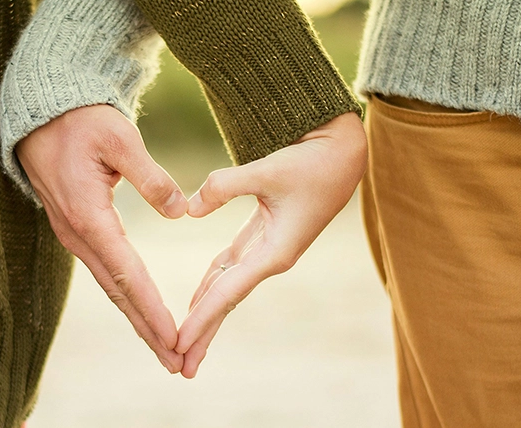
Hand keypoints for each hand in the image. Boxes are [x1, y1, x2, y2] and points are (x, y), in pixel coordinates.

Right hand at [15, 104, 187, 372]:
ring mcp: (74, 235)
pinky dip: (126, 296)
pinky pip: (105, 271)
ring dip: (137, 318)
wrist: (41, 115)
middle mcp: (78, 234)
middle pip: (118, 292)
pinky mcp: (77, 230)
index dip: (152, 308)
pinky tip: (140, 310)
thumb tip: (180, 211)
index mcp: (89, 215)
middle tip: (176, 362)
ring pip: (111, 286)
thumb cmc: (81, 121)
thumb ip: (151, 176)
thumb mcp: (119, 138)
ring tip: (164, 347)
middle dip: (147, 329)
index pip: (127, 273)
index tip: (174, 337)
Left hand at [177, 112, 366, 377]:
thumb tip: (188, 209)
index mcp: (275, 252)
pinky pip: (231, 267)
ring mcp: (267, 250)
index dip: (201, 319)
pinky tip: (197, 299)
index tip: (178, 344)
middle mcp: (271, 258)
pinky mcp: (264, 237)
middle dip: (203, 333)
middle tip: (179, 366)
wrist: (342, 154)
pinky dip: (212, 284)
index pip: (228, 293)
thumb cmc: (311, 162)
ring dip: (206, 314)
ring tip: (184, 343)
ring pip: (227, 288)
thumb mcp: (268, 169)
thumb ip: (224, 186)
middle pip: (227, 302)